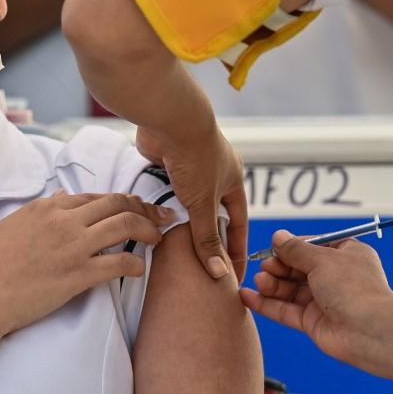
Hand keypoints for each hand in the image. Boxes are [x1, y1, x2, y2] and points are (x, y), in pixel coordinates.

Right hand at [0, 192, 174, 335]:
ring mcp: (73, 247)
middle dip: (144, 207)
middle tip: (159, 216)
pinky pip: (119, 263)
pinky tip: (140, 269)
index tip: (133, 207)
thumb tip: (61, 195)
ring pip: (125, 225)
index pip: (93, 196)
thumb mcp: (11, 226)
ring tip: (158, 238)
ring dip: (148, 230)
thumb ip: (40, 210)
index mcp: (47, 207)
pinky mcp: (79, 275)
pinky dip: (136, 264)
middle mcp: (64, 221)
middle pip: (116, 203)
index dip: (119, 201)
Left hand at [136, 125, 248, 281]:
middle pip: (212, 213)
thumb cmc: (195, 156)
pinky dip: (162, 205)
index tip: (233, 275)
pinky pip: (167, 191)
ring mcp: (191, 167)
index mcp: (233, 181)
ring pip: (187, 202)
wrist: (170, 118)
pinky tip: (155, 222)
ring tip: (175, 249)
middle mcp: (215, 173)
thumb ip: (207, 239)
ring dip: (181, 221)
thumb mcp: (203, 204)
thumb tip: (219, 274)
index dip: (236, 250)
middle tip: (202, 266)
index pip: (238, 224)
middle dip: (207, 237)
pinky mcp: (168, 162)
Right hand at [239, 230, 392, 368]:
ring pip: (290, 289)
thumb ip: (296, 250)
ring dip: (272, 283)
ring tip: (259, 280)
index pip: (313, 246)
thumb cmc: (355, 289)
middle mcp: (335, 277)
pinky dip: (266, 304)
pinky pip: (285, 310)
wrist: (369, 330)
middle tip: (266, 266)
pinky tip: (247, 296)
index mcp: (346, 255)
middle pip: (298, 268)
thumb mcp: (322, 259)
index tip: (275, 246)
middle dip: (279, 266)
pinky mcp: (313, 322)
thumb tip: (278, 237)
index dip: (292, 247)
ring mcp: (324, 301)